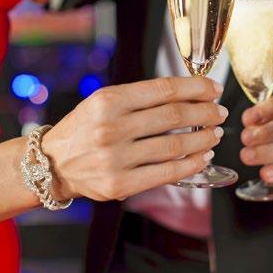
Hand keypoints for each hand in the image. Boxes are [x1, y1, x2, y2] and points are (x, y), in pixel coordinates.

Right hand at [43, 76, 227, 200]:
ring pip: (175, 145)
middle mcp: (111, 128)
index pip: (164, 89)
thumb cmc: (85, 128)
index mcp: (109, 100)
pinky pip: (167, 173)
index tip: (213, 88)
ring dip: (203, 138)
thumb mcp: (104, 101)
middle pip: (174, 115)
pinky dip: (191, 164)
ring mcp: (116, 158)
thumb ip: (141, 97)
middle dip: (205, 112)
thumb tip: (189, 92)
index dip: (196, 87)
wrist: (53, 163)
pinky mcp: (120, 185)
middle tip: (219, 112)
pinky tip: (202, 157)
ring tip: (214, 134)